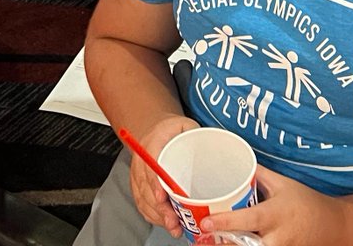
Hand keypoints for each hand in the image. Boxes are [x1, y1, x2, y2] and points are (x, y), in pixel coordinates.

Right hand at [130, 114, 198, 234]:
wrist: (154, 129)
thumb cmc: (171, 129)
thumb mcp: (185, 125)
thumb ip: (196, 136)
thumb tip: (214, 149)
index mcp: (153, 143)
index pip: (151, 165)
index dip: (156, 183)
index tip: (162, 198)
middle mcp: (142, 161)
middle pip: (146, 188)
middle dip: (160, 208)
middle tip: (174, 221)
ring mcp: (138, 175)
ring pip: (144, 199)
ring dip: (158, 215)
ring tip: (174, 227)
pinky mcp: (138, 186)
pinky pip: (142, 204)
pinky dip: (154, 216)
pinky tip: (166, 223)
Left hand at [202, 164, 344, 245]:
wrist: (331, 226)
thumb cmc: (306, 202)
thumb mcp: (283, 184)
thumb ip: (260, 175)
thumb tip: (238, 158)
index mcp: (276, 214)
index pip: (248, 220)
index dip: (226, 222)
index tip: (206, 222)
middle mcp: (277, 237)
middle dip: (224, 244)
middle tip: (202, 237)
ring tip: (210, 242)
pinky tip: (229, 244)